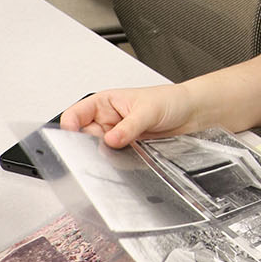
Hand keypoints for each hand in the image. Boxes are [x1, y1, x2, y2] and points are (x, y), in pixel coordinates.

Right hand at [58, 83, 199, 148]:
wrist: (192, 112)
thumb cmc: (170, 100)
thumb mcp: (148, 110)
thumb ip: (128, 127)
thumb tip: (110, 140)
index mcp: (105, 103)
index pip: (76, 115)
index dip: (68, 127)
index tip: (71, 138)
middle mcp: (108, 120)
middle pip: (84, 137)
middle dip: (88, 146)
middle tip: (101, 149)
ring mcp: (117, 135)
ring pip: (100, 151)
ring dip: (107, 155)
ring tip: (123, 150)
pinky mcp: (128, 149)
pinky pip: (117, 159)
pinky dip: (120, 161)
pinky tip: (131, 156)